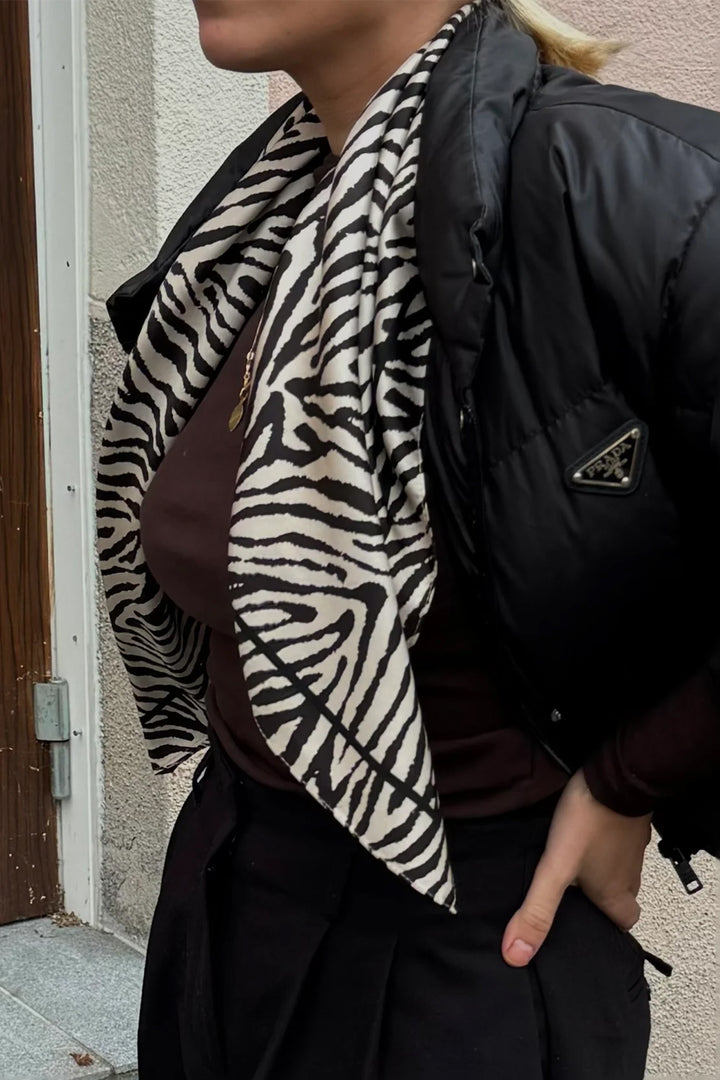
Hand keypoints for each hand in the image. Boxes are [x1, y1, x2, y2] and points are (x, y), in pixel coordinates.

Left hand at [501, 768, 651, 966]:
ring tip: (572, 864)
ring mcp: (632, 847)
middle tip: (574, 893)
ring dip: (600, 869)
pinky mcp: (629, 823)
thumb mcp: (555, 870)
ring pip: (619, 869)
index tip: (586, 925)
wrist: (614, 775)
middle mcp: (630, 874)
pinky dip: (604, 842)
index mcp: (616, 894)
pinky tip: (584, 834)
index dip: (607, 928)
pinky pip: (619, 842)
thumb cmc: (588, 824)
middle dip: (601, 898)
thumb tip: (516, 956)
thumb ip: (537, 910)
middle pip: (621, 897)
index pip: (623, 925)